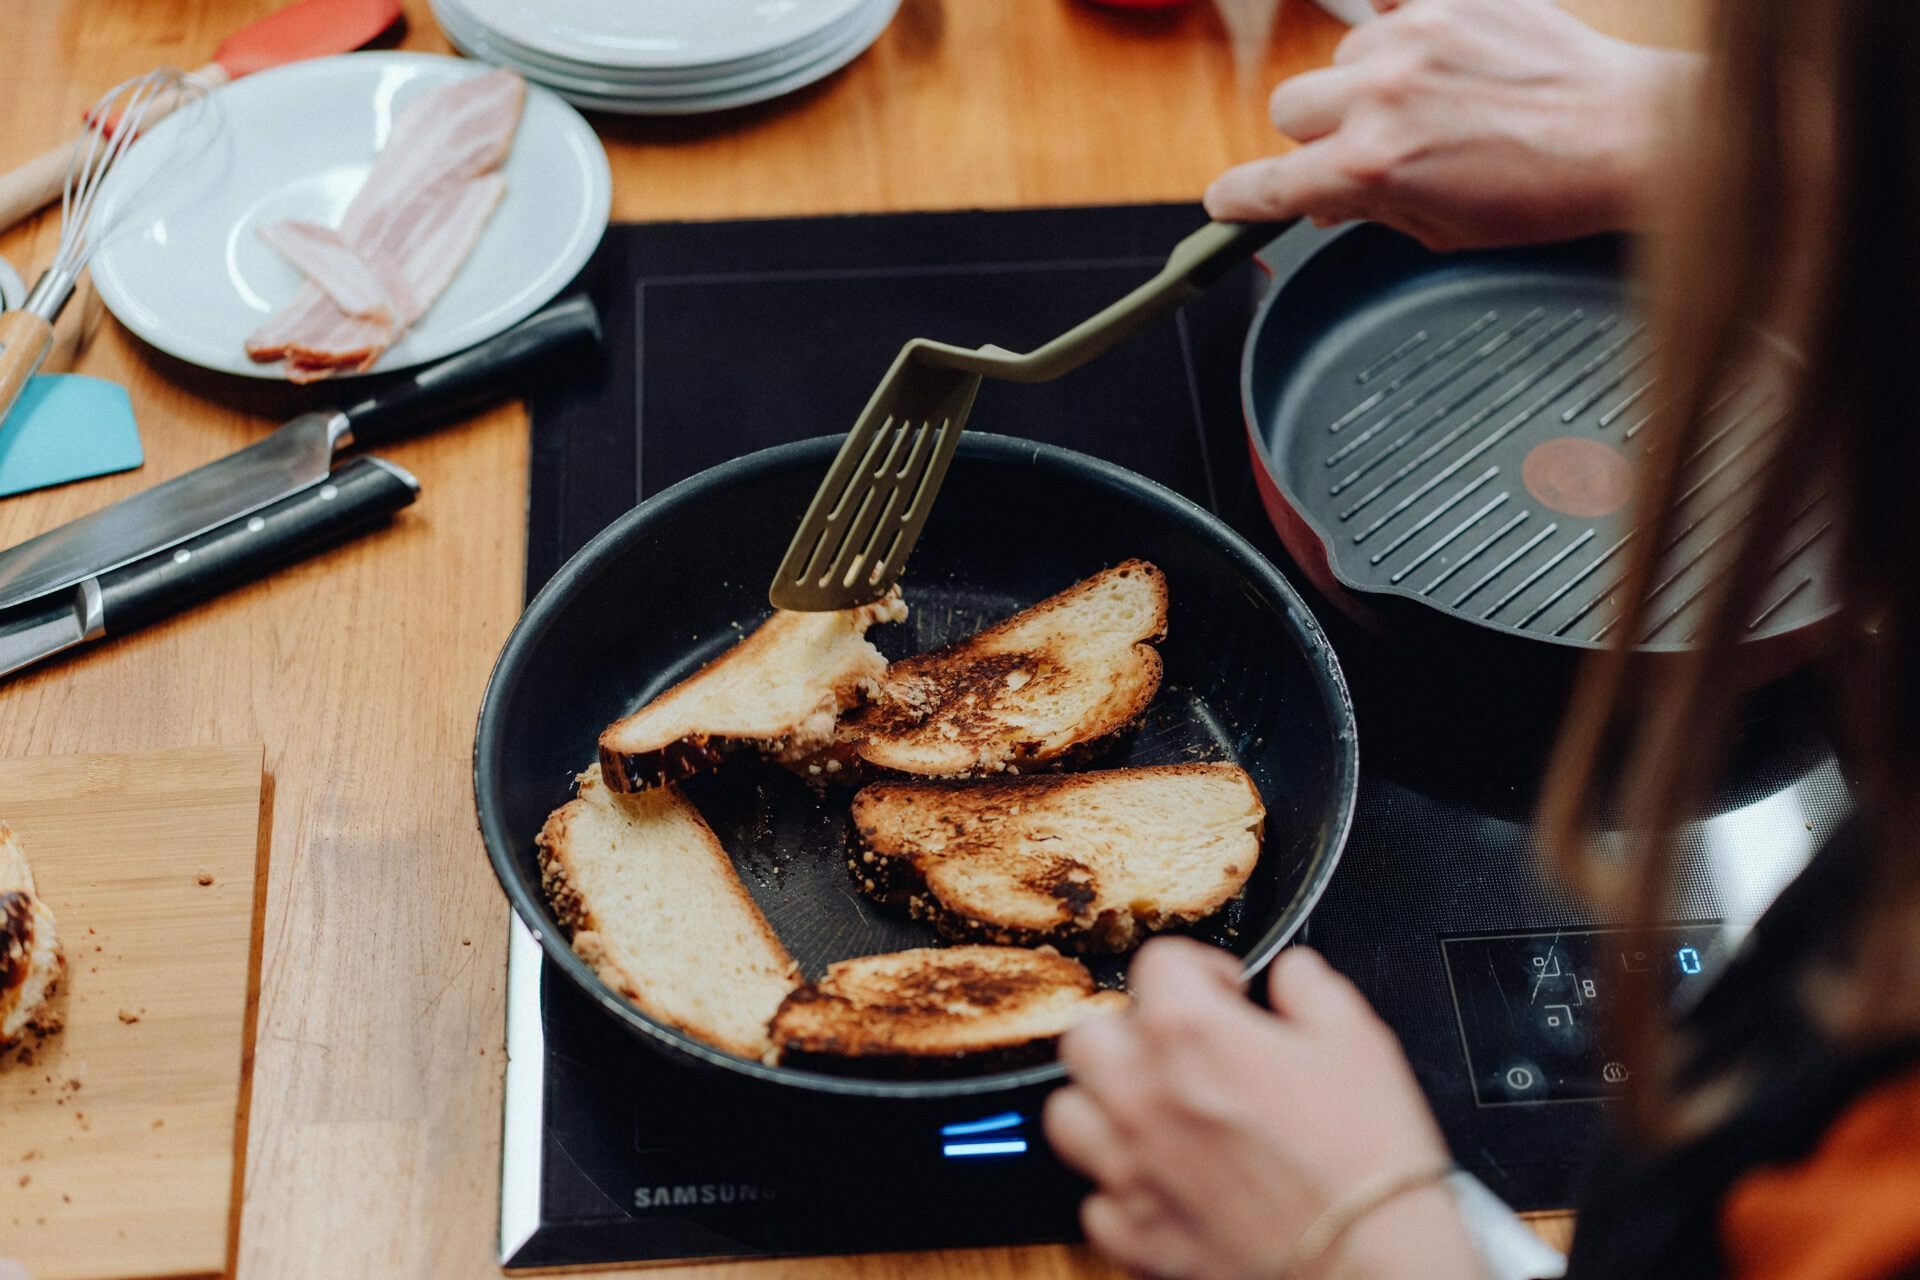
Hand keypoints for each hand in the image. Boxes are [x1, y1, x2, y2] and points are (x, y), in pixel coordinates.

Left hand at [1044, 941, 1480, 1279]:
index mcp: (1189, 1031)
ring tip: (1152, 1110)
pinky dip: (1122, 1190)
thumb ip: (1308, 985)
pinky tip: (1164, 1182)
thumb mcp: (1356, 1036)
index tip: (1225, 991)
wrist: (1372, 1260)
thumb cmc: (1364, 1156)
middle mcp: (1141, 1093)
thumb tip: (1291, 975)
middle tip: (1179, 1048)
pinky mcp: (1135, 1235)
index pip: (1157, 962)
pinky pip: (1097, 1201)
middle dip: (1133, 1031)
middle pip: (1090, 1034)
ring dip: (1104, 1104)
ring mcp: (1129, 1168)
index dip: (1200, 969)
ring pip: (1068, 1112)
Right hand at [1206, 0, 1698, 249]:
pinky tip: (1432, 49)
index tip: (1225, 203)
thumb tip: (1324, 197)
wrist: (1628, 133)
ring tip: (1431, 102)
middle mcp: (1381, 98)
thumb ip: (1369, 208)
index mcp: (1372, 168)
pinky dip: (1399, 24)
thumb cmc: (1544, 191)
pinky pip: (1388, 5)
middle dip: (1317, 134)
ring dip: (1367, 84)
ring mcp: (1415, 40)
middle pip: (1290, 109)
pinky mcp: (1451, 1)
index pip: (1269, 185)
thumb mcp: (1441, 229)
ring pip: (1342, 60)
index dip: (1239, 199)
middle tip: (1366, 147)